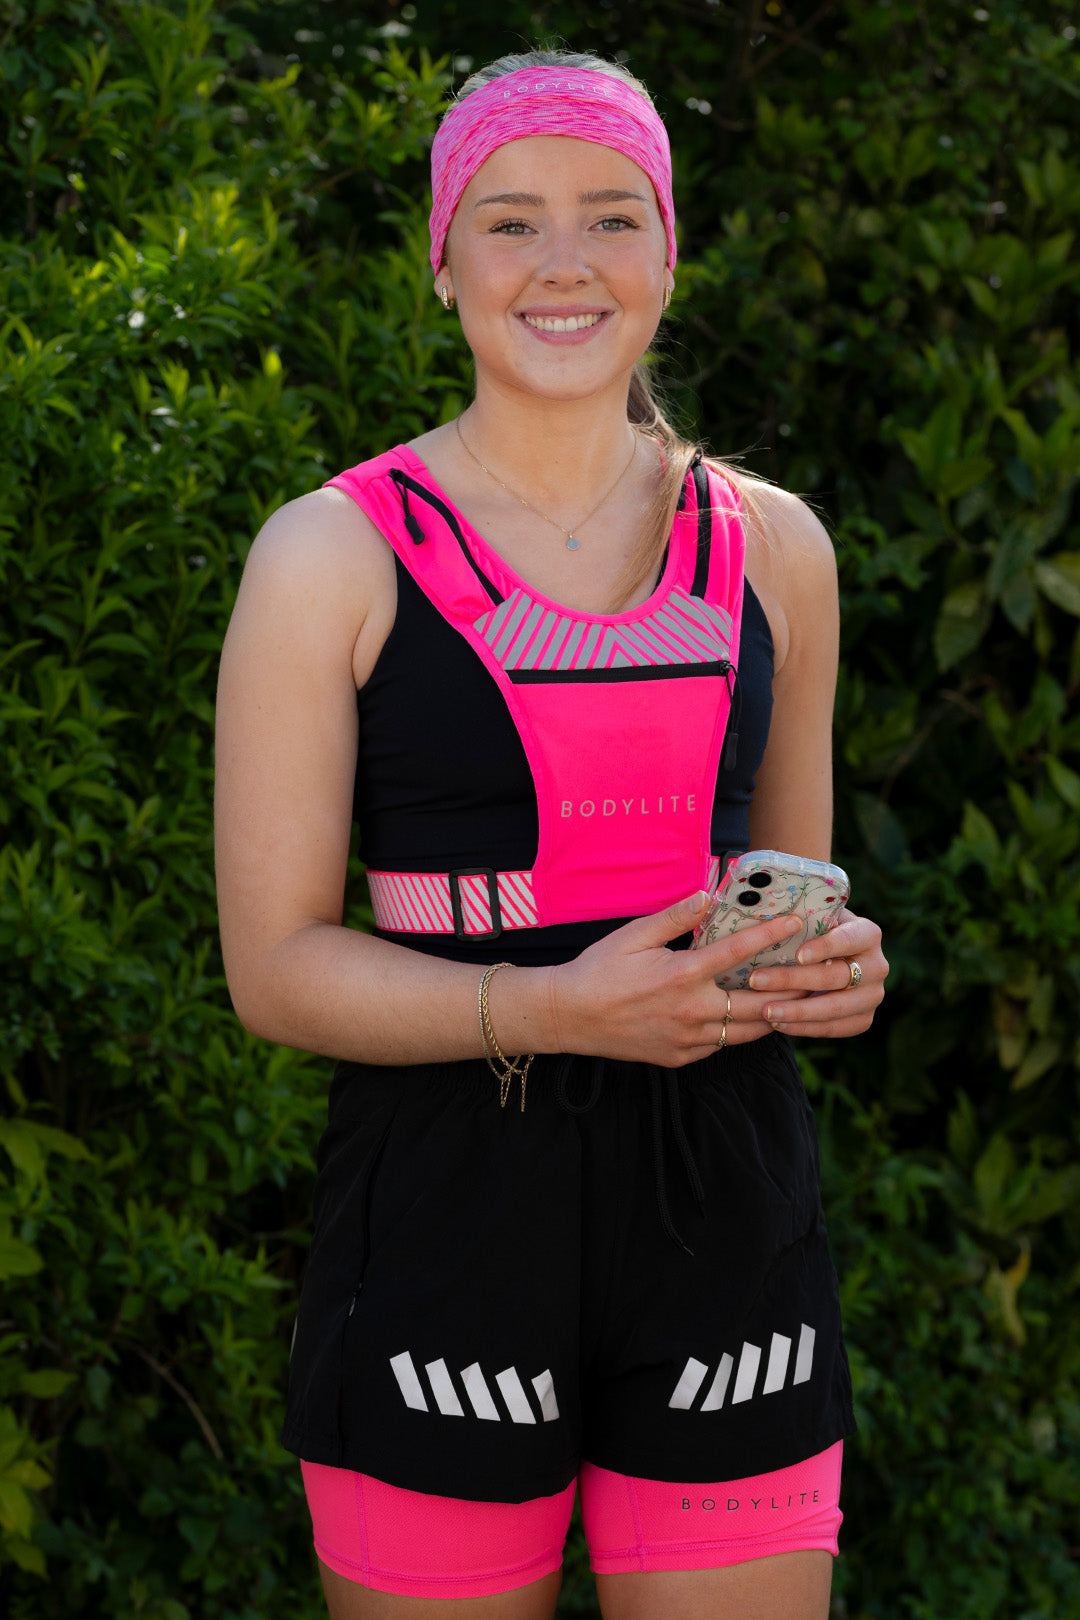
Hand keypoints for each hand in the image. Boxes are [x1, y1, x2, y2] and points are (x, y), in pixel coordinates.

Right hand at [549, 890, 810, 1066]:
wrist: (569, 1018)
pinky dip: (739, 1032)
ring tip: (796, 1000)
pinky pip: (722, 1046)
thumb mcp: (633, 936)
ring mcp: (687, 1039)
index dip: (770, 935)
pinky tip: (750, 1019)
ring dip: (772, 1015)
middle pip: (758, 1003)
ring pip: (746, 1031)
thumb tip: (708, 894)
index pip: (737, 952)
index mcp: (681, 975)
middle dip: (791, 989)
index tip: (795, 921)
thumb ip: (675, 917)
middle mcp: (691, 1011)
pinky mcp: (680, 1058)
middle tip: (817, 975)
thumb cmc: (598, 970)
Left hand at [742, 906, 887, 1038]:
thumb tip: (775, 911)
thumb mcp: (815, 919)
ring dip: (797, 1011)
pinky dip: (804, 1028)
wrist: (833, 961)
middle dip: (793, 979)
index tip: (797, 955)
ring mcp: (873, 995)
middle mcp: (877, 965)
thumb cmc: (815, 933)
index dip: (825, 947)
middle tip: (757, 980)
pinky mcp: (864, 1019)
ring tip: (765, 1010)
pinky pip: (834, 1028)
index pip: (849, 939)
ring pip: (834, 1007)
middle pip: (835, 976)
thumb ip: (804, 914)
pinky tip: (778, 1024)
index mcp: (868, 934)